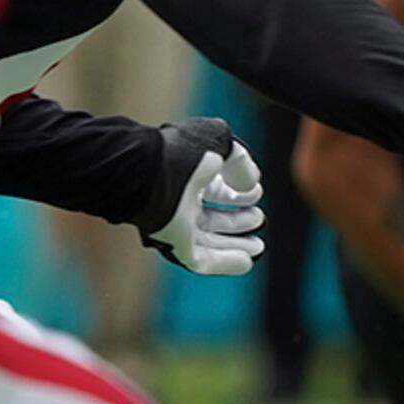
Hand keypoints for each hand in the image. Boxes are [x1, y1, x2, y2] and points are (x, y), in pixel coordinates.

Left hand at [137, 117, 265, 276]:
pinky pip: (202, 260)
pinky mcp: (173, 245)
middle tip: (258, 218)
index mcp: (182, 172)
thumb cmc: (176, 152)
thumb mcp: (215, 140)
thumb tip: (250, 182)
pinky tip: (246, 262)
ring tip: (258, 246)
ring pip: (207, 241)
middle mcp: (177, 199)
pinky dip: (225, 262)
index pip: (211, 186)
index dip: (235, 190)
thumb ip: (239, 158)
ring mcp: (174, 224)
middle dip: (236, 220)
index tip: (255, 192)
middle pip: (210, 216)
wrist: (145, 175)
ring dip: (234, 245)